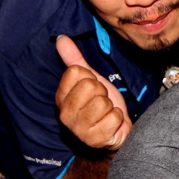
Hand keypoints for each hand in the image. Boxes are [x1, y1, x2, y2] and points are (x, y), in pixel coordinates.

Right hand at [55, 35, 131, 149]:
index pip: (76, 72)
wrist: (116, 131)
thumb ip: (75, 59)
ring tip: (106, 113)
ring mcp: (78, 129)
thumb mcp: (91, 80)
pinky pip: (114, 117)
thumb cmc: (102, 105)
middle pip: (90, 86)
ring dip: (111, 107)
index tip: (93, 88)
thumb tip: (61, 38)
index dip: (91, 77)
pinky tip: (111, 125)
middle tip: (102, 102)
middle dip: (103, 92)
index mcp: (61, 97)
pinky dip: (118, 119)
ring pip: (102, 102)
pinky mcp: (94, 139)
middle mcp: (65, 114)